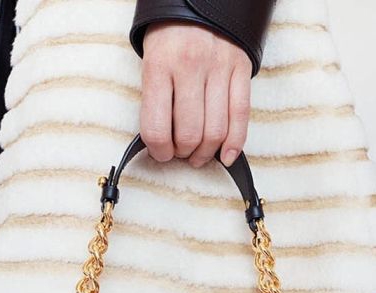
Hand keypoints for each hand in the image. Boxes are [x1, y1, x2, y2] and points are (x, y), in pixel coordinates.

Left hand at [140, 22, 251, 167]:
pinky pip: (240, 116)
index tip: (161, 154)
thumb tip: (163, 143)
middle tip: (180, 153)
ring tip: (198, 155)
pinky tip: (225, 157)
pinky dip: (234, 144)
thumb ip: (156, 101)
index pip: (157, 128)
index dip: (159, 151)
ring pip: (216, 131)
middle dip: (184, 153)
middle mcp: (190, 66)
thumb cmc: (169, 37)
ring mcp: (219, 67)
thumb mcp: (151, 63)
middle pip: (190, 134)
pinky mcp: (241, 68)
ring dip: (205, 153)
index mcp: (159, 66)